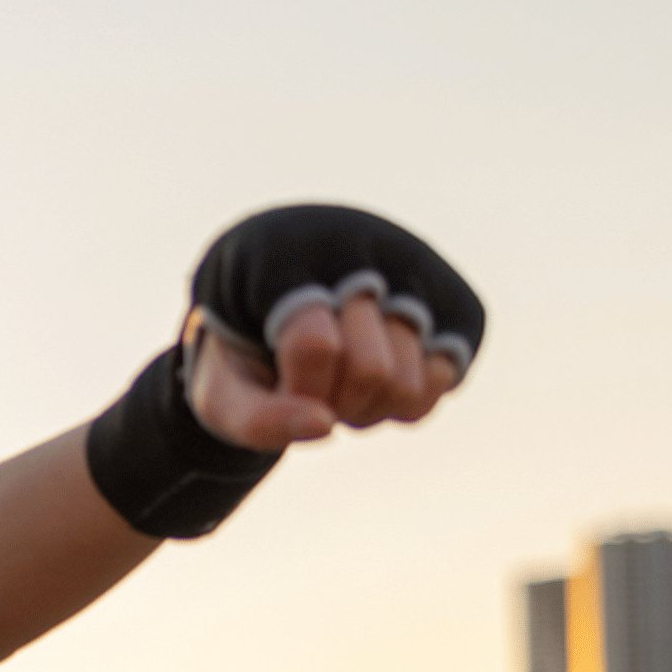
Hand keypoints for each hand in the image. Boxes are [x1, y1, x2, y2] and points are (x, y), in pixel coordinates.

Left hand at [178, 202, 479, 449]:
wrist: (281, 309)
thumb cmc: (244, 353)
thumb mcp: (222, 392)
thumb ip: (257, 418)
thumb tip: (324, 426)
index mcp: (284, 253)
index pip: (316, 345)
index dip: (300, 389)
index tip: (278, 380)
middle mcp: (357, 245)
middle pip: (373, 370)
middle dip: (338, 400)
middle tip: (312, 384)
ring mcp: (411, 267)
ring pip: (413, 381)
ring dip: (371, 406)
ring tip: (342, 378)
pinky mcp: (450, 298)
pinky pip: (445, 377)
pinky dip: (408, 401)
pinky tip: (378, 379)